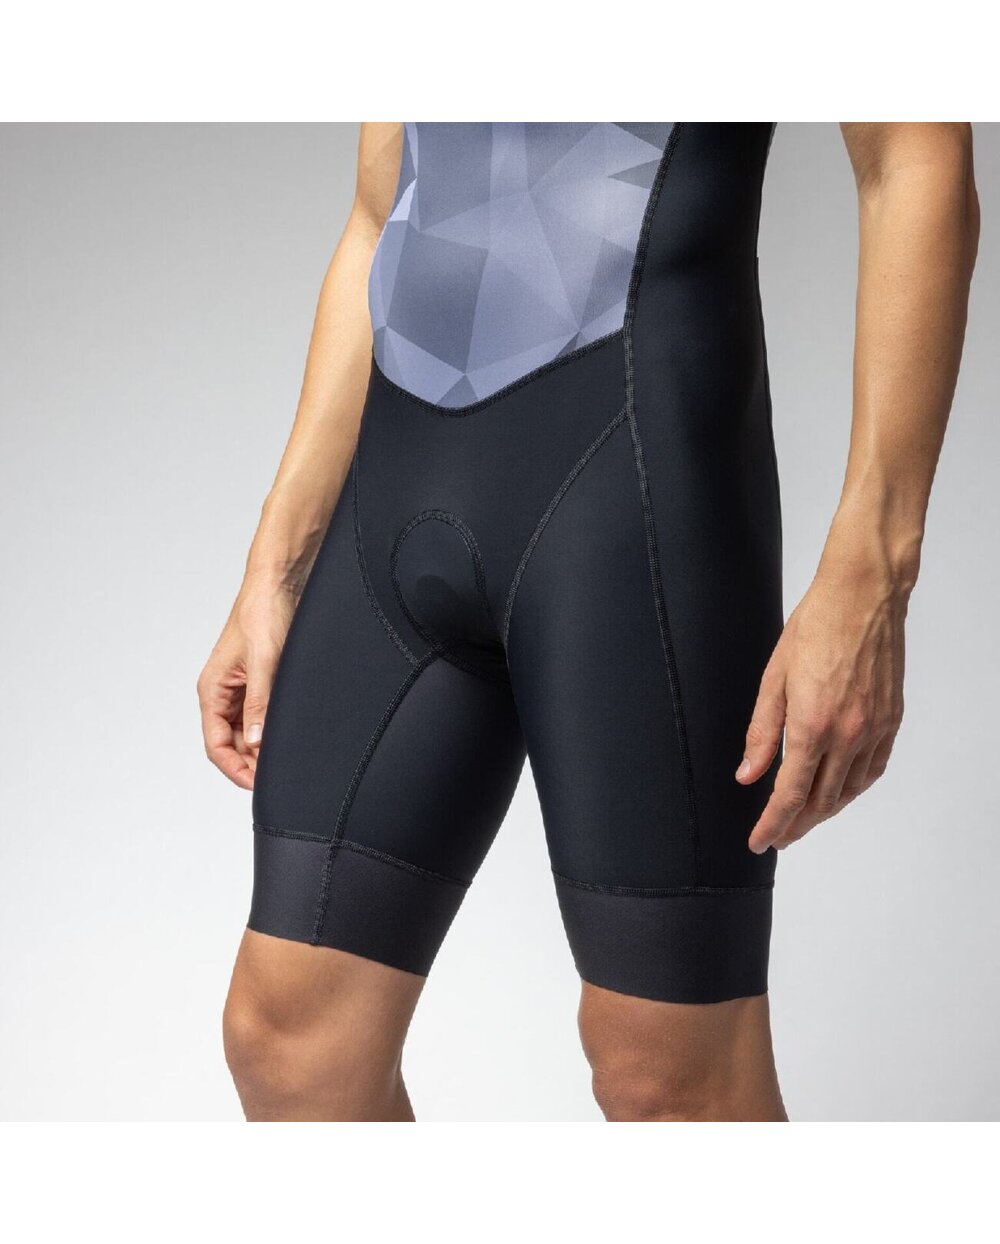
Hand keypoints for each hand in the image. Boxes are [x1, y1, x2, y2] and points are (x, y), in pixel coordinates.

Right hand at [197, 583, 297, 788]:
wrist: (279, 582)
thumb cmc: (264, 612)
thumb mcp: (264, 661)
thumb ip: (260, 703)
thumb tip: (257, 742)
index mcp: (214, 690)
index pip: (216, 745)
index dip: (235, 769)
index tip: (259, 784)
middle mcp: (224, 693)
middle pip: (232, 744)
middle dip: (252, 763)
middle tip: (281, 774)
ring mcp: (242, 688)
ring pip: (248, 732)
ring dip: (263, 747)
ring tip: (287, 757)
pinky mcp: (260, 681)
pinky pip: (262, 716)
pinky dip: (273, 729)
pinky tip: (290, 734)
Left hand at [738, 552, 906, 852]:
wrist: (863, 597)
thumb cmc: (814, 627)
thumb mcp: (773, 678)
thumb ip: (761, 732)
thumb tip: (748, 774)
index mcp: (812, 724)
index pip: (789, 794)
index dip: (772, 823)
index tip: (759, 841)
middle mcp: (847, 734)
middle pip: (820, 801)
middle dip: (796, 825)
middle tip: (777, 836)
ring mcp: (874, 729)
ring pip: (848, 790)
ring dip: (824, 812)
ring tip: (802, 819)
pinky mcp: (891, 719)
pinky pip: (872, 769)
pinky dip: (853, 789)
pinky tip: (838, 792)